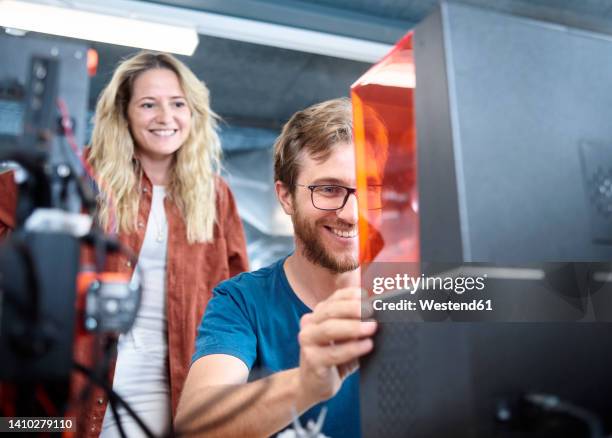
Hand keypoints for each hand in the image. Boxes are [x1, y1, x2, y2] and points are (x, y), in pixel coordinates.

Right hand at [297, 287, 376, 403]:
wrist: (314, 385)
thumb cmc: (334, 358)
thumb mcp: (345, 338)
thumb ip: (355, 324)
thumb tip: (376, 312)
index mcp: (318, 315)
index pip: (334, 299)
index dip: (350, 294)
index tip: (366, 295)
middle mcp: (309, 325)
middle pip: (330, 311)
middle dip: (352, 308)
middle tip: (371, 310)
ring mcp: (307, 342)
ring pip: (329, 329)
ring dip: (353, 327)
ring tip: (372, 327)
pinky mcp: (312, 360)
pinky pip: (334, 353)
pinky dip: (352, 348)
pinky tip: (367, 346)